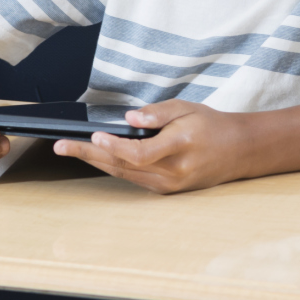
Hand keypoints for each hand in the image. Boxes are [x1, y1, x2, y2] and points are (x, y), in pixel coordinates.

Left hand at [53, 99, 252, 193]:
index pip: (140, 152)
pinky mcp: (166, 191)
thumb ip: (158, 113)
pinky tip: (96, 157)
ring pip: (124, 174)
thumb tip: (128, 117)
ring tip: (69, 149)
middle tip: (61, 146)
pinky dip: (113, 167)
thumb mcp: (187, 108)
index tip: (94, 136)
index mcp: (181, 146)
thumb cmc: (211, 125)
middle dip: (88, 155)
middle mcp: (174, 171)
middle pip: (123, 166)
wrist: (238, 151)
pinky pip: (133, 178)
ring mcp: (170, 185)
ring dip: (95, 162)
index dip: (114, 146)